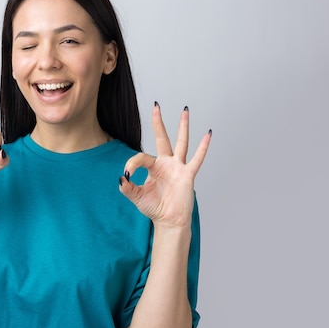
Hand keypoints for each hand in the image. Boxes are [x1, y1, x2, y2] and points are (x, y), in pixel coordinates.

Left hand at [119, 104, 210, 227]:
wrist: (168, 221)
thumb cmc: (154, 208)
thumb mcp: (137, 197)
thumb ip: (127, 188)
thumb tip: (121, 178)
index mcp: (153, 167)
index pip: (141, 157)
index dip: (132, 164)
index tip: (127, 174)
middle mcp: (166, 163)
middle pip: (162, 138)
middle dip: (158, 122)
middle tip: (156, 106)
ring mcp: (178, 167)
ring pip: (181, 143)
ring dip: (183, 127)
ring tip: (185, 110)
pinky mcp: (187, 175)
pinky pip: (196, 159)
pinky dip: (203, 147)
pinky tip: (208, 134)